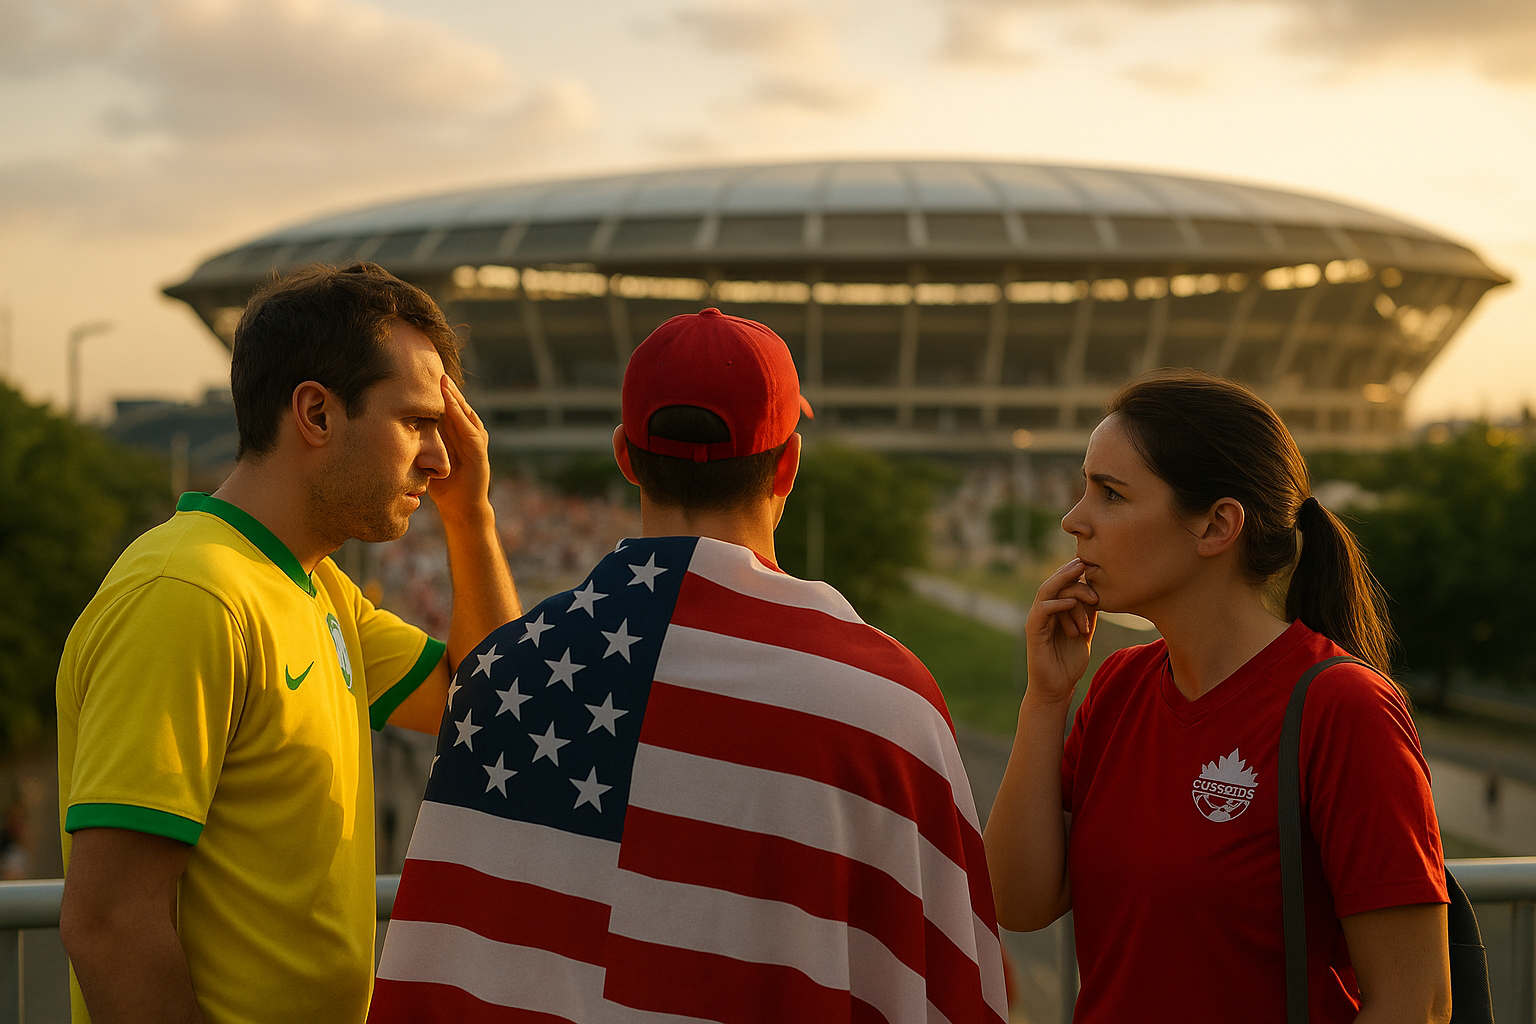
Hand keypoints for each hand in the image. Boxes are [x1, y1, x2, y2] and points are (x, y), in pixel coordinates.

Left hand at [427, 376, 492, 527]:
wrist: (461, 510)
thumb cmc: (444, 488)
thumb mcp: (428, 461)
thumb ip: (422, 446)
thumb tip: (397, 433)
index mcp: (456, 437)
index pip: (448, 410)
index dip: (439, 395)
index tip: (425, 378)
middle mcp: (468, 436)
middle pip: (458, 407)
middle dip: (448, 390)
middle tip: (435, 371)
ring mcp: (476, 444)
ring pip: (466, 415)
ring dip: (455, 398)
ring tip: (444, 383)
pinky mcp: (480, 455)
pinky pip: (471, 432)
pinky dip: (461, 417)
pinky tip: (452, 406)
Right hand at [1024, 558, 1098, 705]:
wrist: (1057, 688)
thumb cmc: (1069, 663)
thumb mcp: (1084, 633)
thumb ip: (1087, 614)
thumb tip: (1099, 593)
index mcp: (1054, 611)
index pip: (1062, 585)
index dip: (1074, 573)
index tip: (1093, 565)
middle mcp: (1043, 613)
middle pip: (1053, 583)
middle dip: (1069, 571)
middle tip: (1087, 564)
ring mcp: (1036, 621)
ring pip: (1047, 592)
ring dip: (1066, 583)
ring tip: (1081, 575)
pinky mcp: (1033, 632)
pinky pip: (1042, 611)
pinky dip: (1057, 604)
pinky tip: (1073, 602)